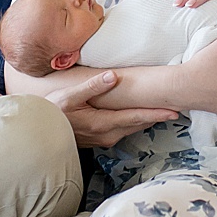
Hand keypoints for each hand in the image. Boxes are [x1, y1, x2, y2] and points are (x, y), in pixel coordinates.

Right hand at [47, 69, 175, 148]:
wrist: (38, 133)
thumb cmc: (51, 112)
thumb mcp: (68, 97)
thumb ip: (91, 87)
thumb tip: (112, 77)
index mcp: (102, 123)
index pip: (136, 117)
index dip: (156, 113)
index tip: (174, 110)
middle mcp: (107, 135)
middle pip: (139, 124)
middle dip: (157, 116)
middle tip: (178, 106)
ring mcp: (104, 139)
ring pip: (132, 127)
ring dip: (147, 119)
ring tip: (164, 109)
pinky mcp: (100, 139)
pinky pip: (124, 129)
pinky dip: (135, 121)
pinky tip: (140, 114)